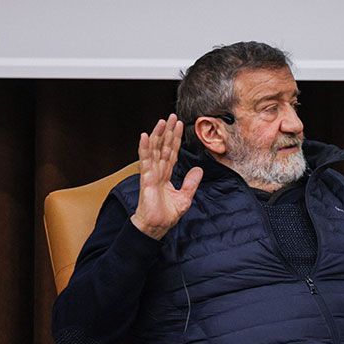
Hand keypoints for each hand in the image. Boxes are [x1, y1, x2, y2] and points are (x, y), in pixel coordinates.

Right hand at [130, 114, 202, 239]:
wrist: (156, 226)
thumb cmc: (166, 214)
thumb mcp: (185, 197)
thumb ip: (191, 182)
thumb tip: (198, 169)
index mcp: (166, 174)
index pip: (172, 152)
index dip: (176, 139)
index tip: (179, 126)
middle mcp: (157, 171)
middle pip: (163, 147)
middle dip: (168, 132)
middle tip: (171, 116)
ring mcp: (151, 174)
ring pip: (155, 150)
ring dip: (157, 135)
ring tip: (161, 121)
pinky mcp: (146, 179)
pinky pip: (145, 161)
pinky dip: (145, 148)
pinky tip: (145, 136)